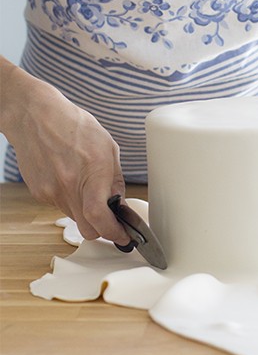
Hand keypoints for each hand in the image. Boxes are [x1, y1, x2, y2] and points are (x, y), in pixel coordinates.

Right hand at [2, 64, 129, 243]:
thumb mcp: (107, 146)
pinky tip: (68, 176)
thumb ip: (115, 178)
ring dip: (84, 210)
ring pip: (74, 217)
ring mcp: (52, 192)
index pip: (101, 219)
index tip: (124, 237)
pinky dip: (69, 199)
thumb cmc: (74, 126)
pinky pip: (60, 205)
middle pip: (88, 229)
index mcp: (92, 174)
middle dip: (101, 229)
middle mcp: (70, 187)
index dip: (115, 234)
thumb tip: (119, 202)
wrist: (35, 117)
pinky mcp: (39, 193)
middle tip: (110, 218)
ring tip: (85, 183)